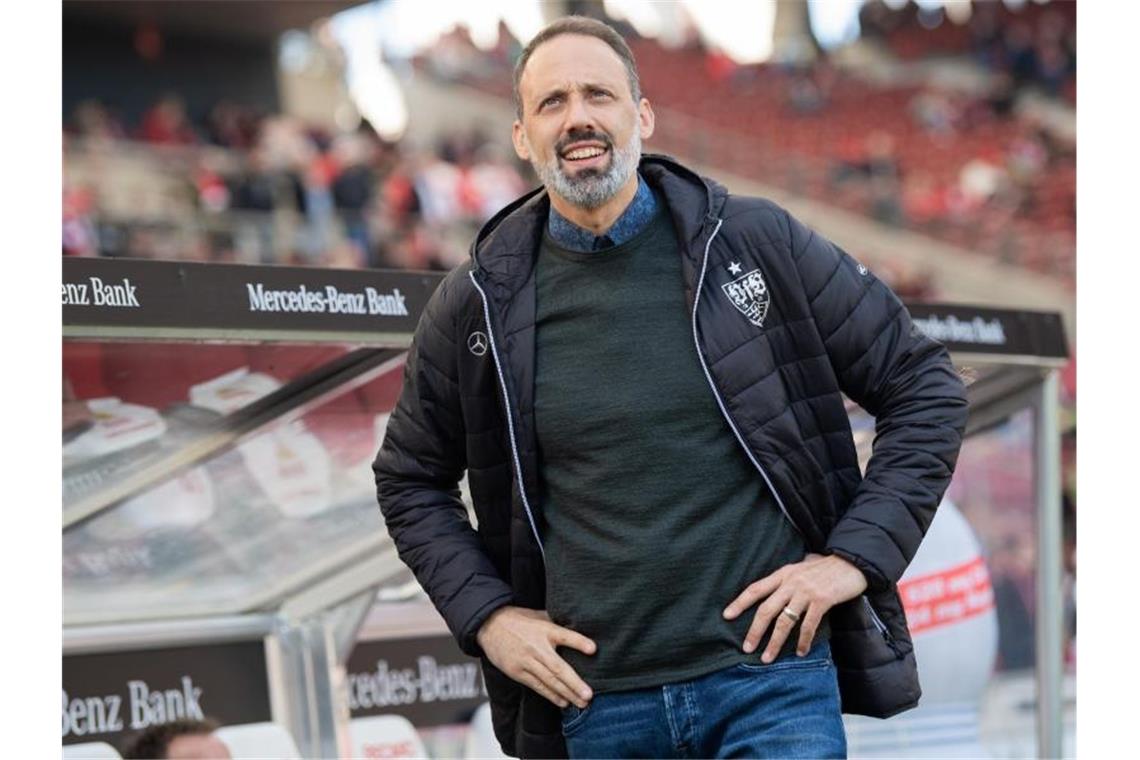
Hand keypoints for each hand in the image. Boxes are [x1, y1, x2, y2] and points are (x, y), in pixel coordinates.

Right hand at [476, 606, 595, 708]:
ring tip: (581, 703)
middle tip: (589, 695)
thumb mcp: (539, 616)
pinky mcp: (516, 672)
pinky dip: (550, 695)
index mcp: (544, 629)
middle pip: (557, 667)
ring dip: (566, 693)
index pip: (564, 635)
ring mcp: (525, 661)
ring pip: (548, 680)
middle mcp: (536, 647)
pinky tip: (563, 702)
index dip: (579, 642)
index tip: (593, 649)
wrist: (490, 626)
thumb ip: (557, 625)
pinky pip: (536, 685)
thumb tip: (580, 628)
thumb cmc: (519, 620)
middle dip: (574, 683)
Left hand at [723, 553, 867, 662]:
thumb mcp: (802, 568)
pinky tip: (800, 651)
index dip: (740, 602)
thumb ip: (789, 579)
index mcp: (783, 574)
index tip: (726, 616)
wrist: (853, 562)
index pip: (755, 589)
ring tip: (767, 658)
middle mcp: (791, 582)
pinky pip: (808, 625)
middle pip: (766, 609)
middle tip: (746, 648)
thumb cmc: (827, 567)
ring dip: (774, 642)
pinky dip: (803, 641)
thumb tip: (778, 589)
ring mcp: (806, 592)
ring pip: (784, 621)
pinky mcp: (822, 600)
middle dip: (754, 631)